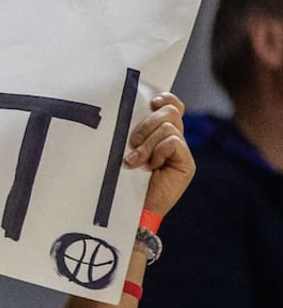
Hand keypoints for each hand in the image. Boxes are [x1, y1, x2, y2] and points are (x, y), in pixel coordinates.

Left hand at [123, 92, 192, 217]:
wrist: (129, 208)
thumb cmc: (120, 179)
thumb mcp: (124, 147)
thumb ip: (133, 130)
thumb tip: (130, 108)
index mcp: (159, 133)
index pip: (172, 105)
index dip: (165, 98)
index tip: (152, 102)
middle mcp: (174, 140)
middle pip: (170, 112)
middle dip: (147, 124)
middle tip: (133, 143)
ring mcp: (181, 153)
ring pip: (169, 126)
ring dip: (148, 143)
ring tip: (135, 160)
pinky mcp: (186, 165)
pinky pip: (173, 141)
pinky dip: (159, 151)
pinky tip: (151, 166)